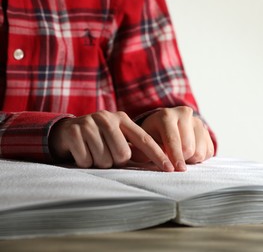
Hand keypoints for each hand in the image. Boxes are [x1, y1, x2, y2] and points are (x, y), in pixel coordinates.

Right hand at [49, 111, 174, 170]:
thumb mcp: (118, 138)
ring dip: (99, 163)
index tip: (171, 169)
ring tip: (93, 152)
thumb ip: (134, 149)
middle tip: (106, 154)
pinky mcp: (74, 132)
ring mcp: (90, 123)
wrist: (66, 131)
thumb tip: (159, 164)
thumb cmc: (99, 139)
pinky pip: (86, 160)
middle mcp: (108, 118)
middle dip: (115, 161)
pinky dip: (84, 162)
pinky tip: (82, 152)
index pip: (145, 140)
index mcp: (123, 119)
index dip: (158, 155)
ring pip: (104, 160)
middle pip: (122, 155)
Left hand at [139, 106, 214, 170]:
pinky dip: (199, 158)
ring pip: (200, 152)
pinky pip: (209, 152)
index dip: (175, 156)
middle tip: (172, 160)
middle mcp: (184, 114)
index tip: (177, 169)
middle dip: (180, 159)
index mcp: (166, 116)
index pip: (173, 140)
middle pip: (188, 148)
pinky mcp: (207, 131)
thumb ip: (149, 152)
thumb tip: (158, 162)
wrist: (164, 126)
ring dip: (190, 160)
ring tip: (180, 155)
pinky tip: (189, 154)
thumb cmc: (152, 136)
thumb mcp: (144, 142)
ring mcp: (198, 122)